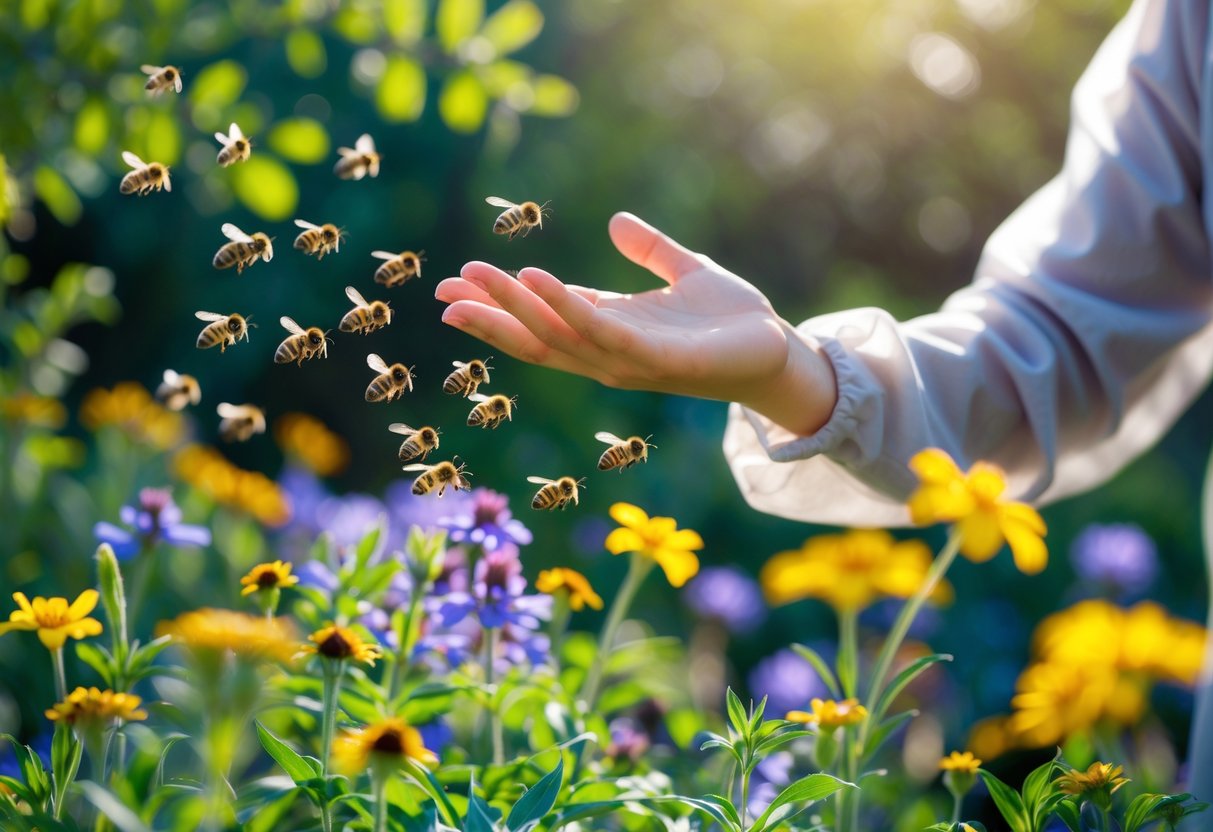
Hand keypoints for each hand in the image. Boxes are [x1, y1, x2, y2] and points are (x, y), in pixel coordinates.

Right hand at [434, 212, 837, 436]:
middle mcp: (609, 352)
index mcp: (610, 329)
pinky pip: (602, 333)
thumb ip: (651, 250)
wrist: (779, 352)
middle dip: (490, 314)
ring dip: (515, 306)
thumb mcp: (685, 271)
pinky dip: (567, 308)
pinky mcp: (657, 361)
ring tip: (479, 275)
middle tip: (442, 288)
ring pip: (558, 335)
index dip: (498, 306)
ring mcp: (630, 361)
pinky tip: (538, 279)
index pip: (541, 320)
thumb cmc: (731, 321)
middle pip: (536, 336)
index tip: (454, 285)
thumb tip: (616, 221)